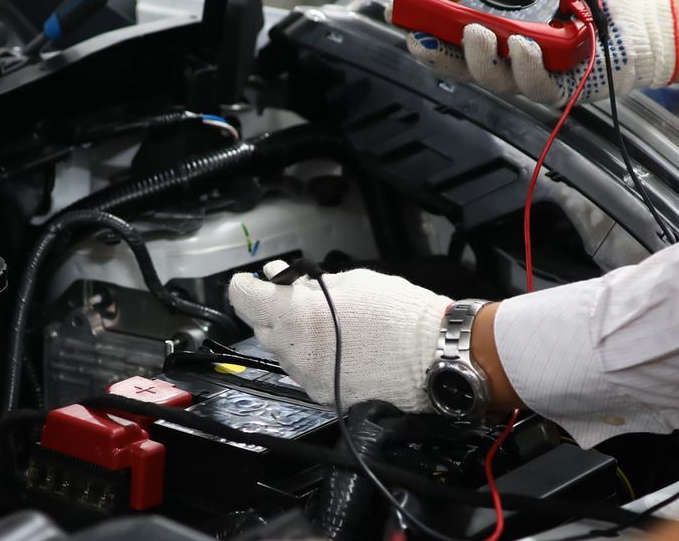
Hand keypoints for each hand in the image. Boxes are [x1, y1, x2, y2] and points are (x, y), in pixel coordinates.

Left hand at [226, 261, 450, 412]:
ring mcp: (308, 378)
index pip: (244, 298)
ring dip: (295, 336)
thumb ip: (310, 285)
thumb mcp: (352, 282)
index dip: (247, 286)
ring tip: (328, 324)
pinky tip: (340, 348)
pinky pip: (307, 373)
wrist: (434, 358)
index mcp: (295, 315)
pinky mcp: (324, 396)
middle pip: (262, 327)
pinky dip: (314, 358)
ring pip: (285, 353)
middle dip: (274, 310)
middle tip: (296, 297)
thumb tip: (284, 282)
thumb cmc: (399, 313)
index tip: (255, 282)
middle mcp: (294, 351)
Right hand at [400, 0, 678, 105]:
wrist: (644, 16)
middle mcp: (514, 57)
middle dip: (440, 56)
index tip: (408, 22)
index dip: (429, 35)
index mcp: (504, 30)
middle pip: (464, 67)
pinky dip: (524, 65)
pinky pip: (534, 86)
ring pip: (494, 79)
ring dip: (478, 58)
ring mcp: (536, 75)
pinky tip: (521, 45)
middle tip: (426, 37)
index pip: (455, 39)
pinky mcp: (563, 89)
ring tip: (477, 32)